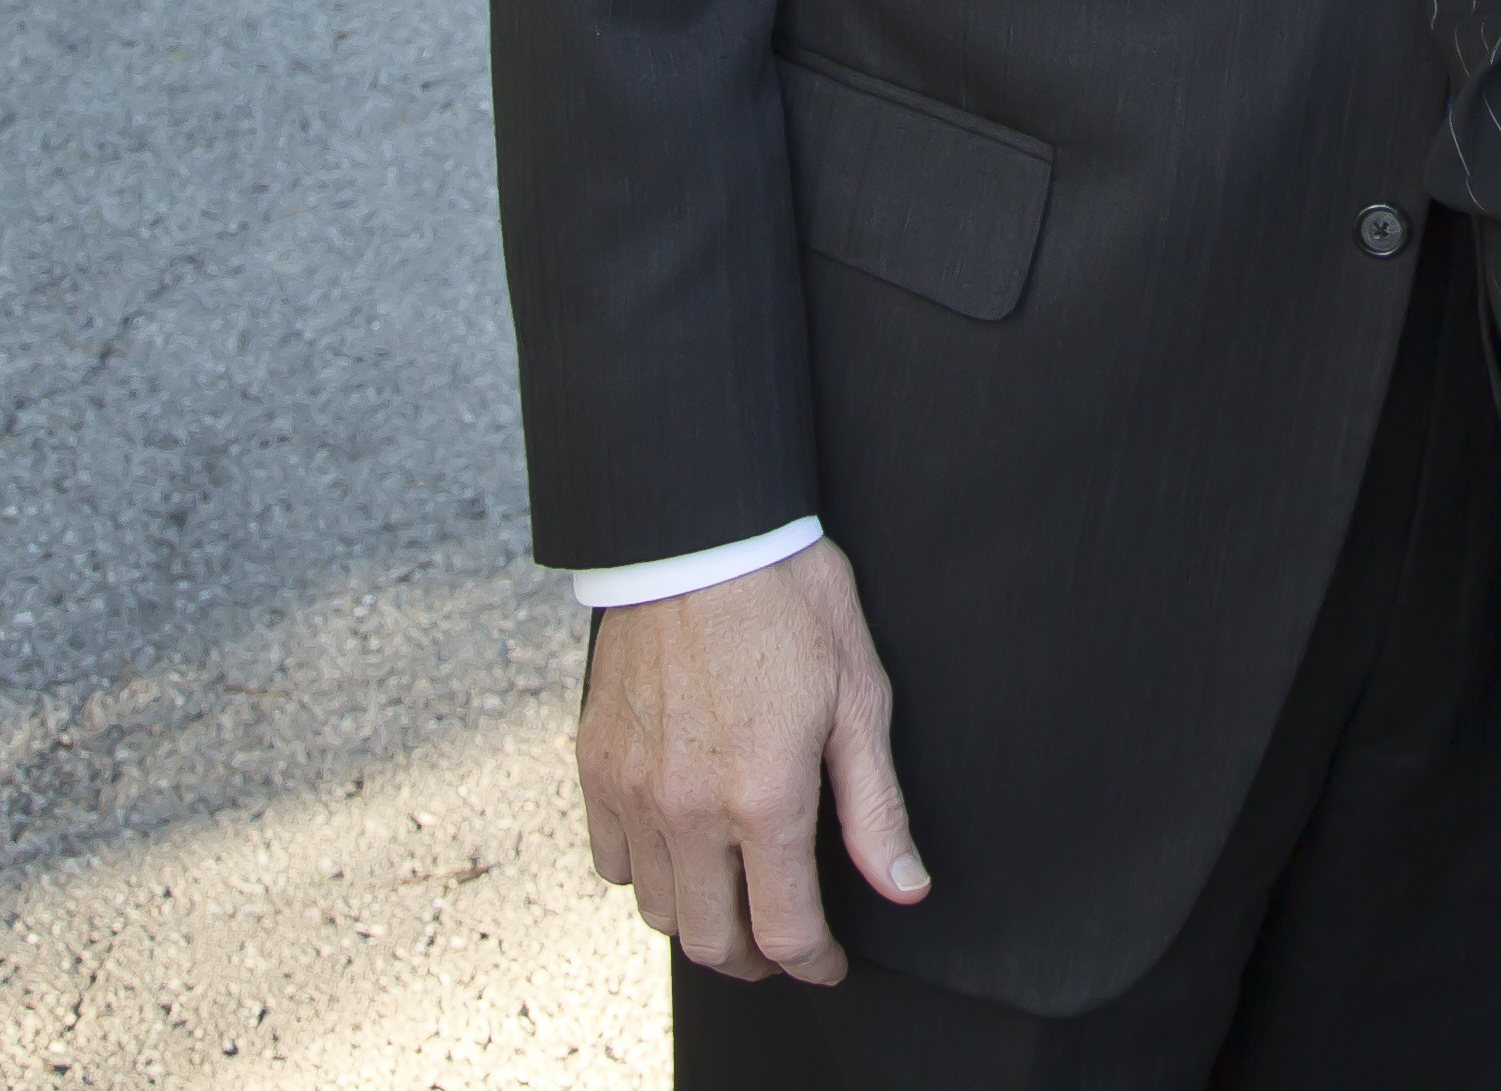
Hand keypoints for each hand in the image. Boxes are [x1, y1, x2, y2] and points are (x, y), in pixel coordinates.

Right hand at [576, 540, 925, 983]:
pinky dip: (645, 873)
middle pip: (713, 942)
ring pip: (657, 911)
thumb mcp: (859, 697)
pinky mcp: (596, 764)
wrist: (701, 535)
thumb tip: (904, 885)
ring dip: (701, 920)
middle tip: (785, 944)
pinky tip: (681, 847)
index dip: (813, 964)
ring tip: (736, 897)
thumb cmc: (792, 602)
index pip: (784, 932)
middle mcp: (690, 807)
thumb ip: (875, 806)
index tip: (827, 962)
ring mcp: (635, 789)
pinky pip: (610, 861)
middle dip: (757, 961)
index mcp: (764, 796)